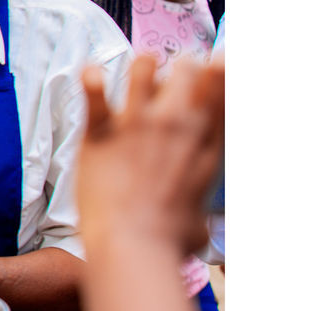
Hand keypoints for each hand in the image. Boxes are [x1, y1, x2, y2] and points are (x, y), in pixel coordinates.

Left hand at [79, 55, 224, 257]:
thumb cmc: (168, 243)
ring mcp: (138, 124)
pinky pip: (95, 92)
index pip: (220, 93)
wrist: (133, 245)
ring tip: (141, 67)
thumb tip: (198, 227)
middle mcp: (176, 126)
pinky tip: (90, 74)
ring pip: (143, 69)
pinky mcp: (101, 131)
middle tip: (175, 72)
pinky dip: (91, 80)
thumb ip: (199, 215)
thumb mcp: (199, 224)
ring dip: (142, 65)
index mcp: (205, 146)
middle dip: (183, 66)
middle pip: (187, 72)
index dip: (220, 73)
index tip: (215, 64)